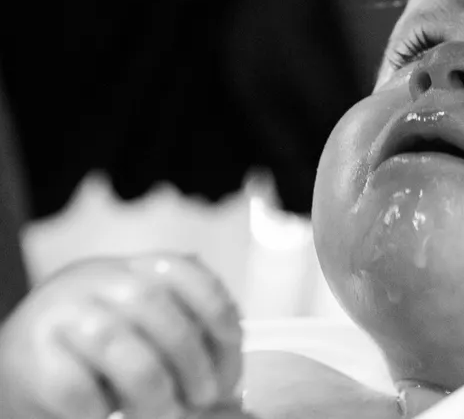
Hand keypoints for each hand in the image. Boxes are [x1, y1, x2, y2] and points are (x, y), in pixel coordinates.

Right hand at [0, 254, 241, 418]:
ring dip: (152, 387)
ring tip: (168, 416)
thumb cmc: (100, 348)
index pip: (186, 270)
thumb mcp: (145, 327)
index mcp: (137, 267)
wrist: (20, 358)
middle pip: (154, 305)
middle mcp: (101, 279)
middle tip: (206, 396)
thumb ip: (183, 337)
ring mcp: (63, 313)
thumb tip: (229, 388)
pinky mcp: (32, 356)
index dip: (216, 307)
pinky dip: (100, 409)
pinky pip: (73, 384)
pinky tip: (110, 417)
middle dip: (190, 357)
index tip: (233, 344)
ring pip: (114, 341)